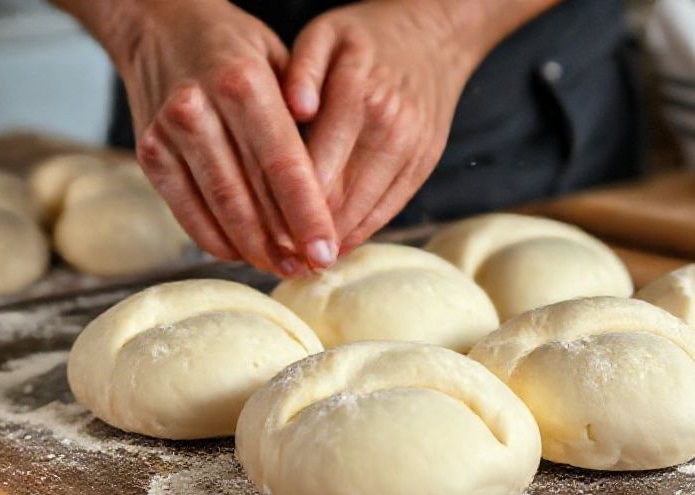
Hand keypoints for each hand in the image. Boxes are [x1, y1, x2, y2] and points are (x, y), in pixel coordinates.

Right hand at [116, 1, 337, 274]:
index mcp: (244, 83)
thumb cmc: (236, 51)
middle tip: (310, 269)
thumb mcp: (281, 66)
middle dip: (283, 241)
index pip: (283, 165)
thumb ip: (303, 122)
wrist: (160, 26)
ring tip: (283, 268)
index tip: (326, 251)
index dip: (307, 215)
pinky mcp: (149, 154)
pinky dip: (216, 239)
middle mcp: (200, 108)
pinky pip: (186, 212)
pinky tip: (243, 253)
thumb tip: (331, 195)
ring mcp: (168, 134)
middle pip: (251, 194)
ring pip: (219, 209)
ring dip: (253, 248)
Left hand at [282, 1, 480, 252]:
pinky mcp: (425, 165)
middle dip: (304, 235)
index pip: (312, 170)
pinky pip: (390, 211)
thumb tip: (294, 110)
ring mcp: (413, 151)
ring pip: (365, 214)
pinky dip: (360, 232)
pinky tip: (334, 244)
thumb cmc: (367, 35)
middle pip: (339, 202)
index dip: (282, 209)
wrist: (437, 34)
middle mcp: (391, 129)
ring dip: (332, 242)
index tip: (257, 236)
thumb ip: (301, 69)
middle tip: (274, 261)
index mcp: (358, 96)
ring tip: (299, 263)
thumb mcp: (325, 33)